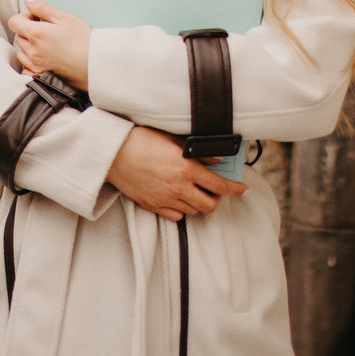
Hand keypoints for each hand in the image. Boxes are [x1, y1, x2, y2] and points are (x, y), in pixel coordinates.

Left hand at [7, 0, 91, 88]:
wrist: (96, 64)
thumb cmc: (83, 40)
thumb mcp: (64, 18)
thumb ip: (42, 7)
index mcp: (36, 34)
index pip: (14, 22)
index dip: (24, 16)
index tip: (38, 17)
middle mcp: (32, 51)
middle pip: (18, 36)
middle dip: (28, 30)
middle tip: (46, 29)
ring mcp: (36, 65)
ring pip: (22, 52)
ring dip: (29, 45)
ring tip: (47, 43)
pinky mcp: (41, 75)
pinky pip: (26, 67)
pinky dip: (30, 61)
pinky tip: (44, 57)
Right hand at [106, 127, 247, 220]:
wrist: (112, 152)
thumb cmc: (140, 139)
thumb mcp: (172, 139)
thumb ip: (197, 152)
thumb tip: (216, 159)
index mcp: (186, 168)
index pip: (220, 185)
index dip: (235, 188)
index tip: (242, 189)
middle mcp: (178, 187)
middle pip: (209, 205)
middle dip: (216, 199)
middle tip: (214, 190)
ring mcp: (164, 199)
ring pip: (193, 211)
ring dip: (198, 203)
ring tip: (194, 191)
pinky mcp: (152, 205)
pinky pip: (175, 216)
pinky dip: (181, 210)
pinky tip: (178, 198)